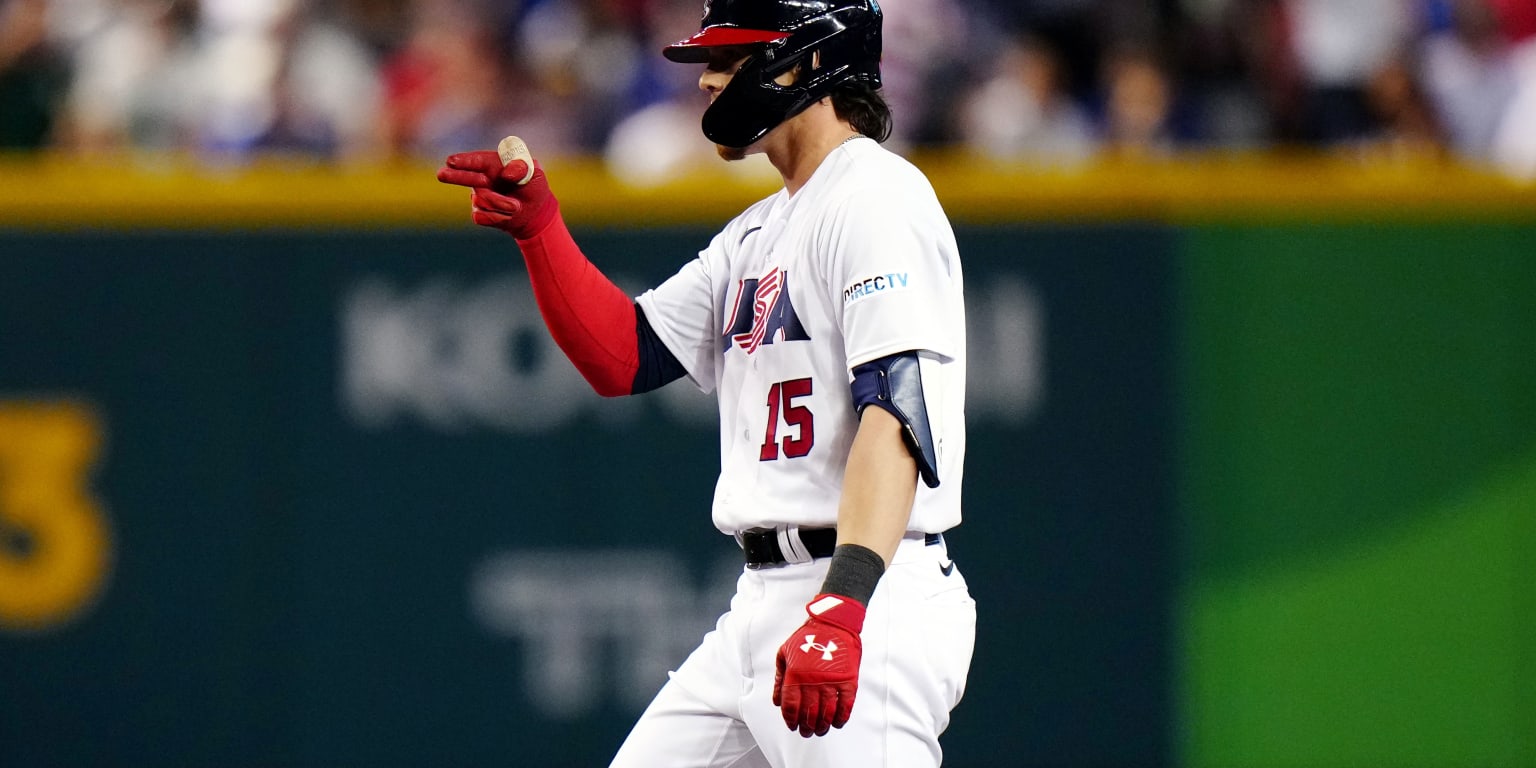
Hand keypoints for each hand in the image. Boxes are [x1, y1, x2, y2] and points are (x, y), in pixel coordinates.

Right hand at [435, 150, 558, 238]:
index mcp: (493, 164)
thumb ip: (523, 168)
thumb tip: (506, 174)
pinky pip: (483, 216)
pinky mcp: (479, 213)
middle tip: (441, 174)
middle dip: (454, 176)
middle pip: (464, 176)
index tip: (451, 161)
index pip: (477, 160)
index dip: (464, 161)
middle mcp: (482, 178)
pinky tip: (507, 215)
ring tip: (516, 206)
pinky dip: (499, 218)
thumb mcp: (535, 173)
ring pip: (482, 201)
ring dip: (502, 205)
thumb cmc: (533, 187)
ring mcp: (479, 196)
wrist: (534, 213)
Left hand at [773, 594, 866, 737]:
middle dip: (806, 727)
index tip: (792, 726)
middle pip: (808, 714)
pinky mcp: (848, 681)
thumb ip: (779, 679)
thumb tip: (776, 701)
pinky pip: (845, 706)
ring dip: (823, 726)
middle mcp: (812, 682)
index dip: (791, 720)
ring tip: (821, 730)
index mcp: (795, 675)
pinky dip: (841, 718)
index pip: (791, 707)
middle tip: (807, 733)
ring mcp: (831, 682)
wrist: (833, 623)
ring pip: (826, 713)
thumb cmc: (808, 636)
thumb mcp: (784, 653)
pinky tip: (837, 723)